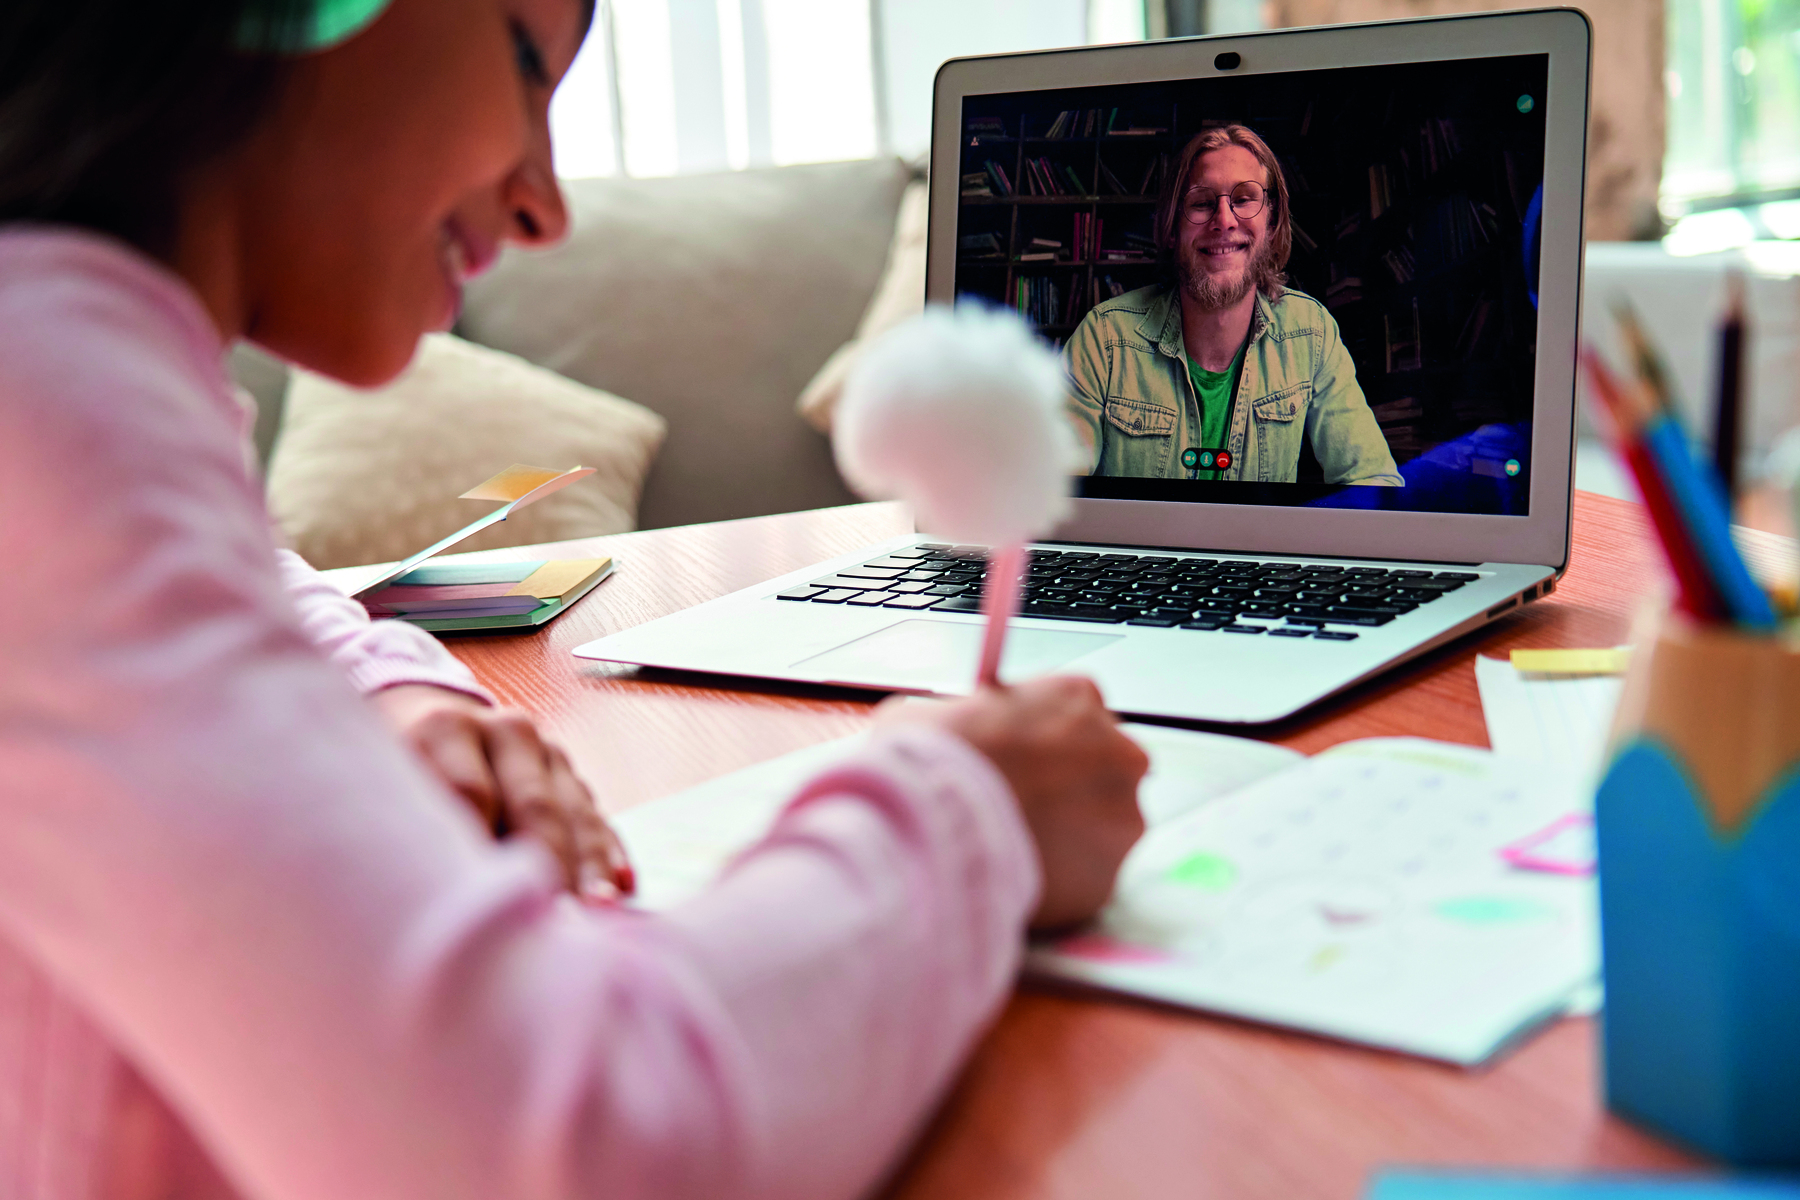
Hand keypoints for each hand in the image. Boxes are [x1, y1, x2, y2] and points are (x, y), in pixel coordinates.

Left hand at [371, 685, 632, 899]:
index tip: (488, 907)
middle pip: (532, 804)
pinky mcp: (569, 771)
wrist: (421, 714)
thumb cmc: (392, 776)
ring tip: (600, 911)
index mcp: (442, 728)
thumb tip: (439, 905)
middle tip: (555, 920)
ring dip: (589, 864)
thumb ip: (404, 830)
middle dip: (548, 864)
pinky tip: (621, 887)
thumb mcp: (382, 789)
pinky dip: (608, 853)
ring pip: (573, 810)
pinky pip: (594, 815)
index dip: (482, 851)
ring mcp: (543, 749)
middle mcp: (501, 730)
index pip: (470, 794)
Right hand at [878, 676, 1146, 929]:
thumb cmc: (928, 757)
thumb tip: (950, 736)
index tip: (1021, 763)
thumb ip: (966, 721)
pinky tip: (1016, 877)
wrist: (933, 823)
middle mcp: (1118, 752)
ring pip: (1101, 830)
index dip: (1044, 744)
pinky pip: (1085, 880)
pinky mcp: (1108, 878)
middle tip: (1021, 809)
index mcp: (1079, 698)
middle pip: (1103, 771)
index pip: (1079, 716)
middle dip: (1068, 791)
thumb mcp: (934, 713)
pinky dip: (1058, 883)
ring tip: (1013, 848)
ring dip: (1068, 838)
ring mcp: (1121, 818)